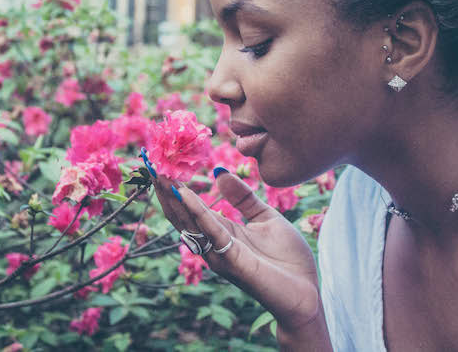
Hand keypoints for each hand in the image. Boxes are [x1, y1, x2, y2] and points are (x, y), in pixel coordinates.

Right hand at [153, 170, 330, 349]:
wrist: (307, 293)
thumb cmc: (288, 260)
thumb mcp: (265, 217)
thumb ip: (242, 197)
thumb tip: (218, 172)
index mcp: (221, 232)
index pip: (189, 207)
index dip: (174, 186)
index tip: (161, 164)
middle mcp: (213, 243)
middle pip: (181, 214)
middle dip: (165, 189)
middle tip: (150, 163)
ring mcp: (219, 253)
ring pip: (188, 222)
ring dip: (172, 197)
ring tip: (159, 173)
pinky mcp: (232, 260)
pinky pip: (211, 231)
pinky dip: (196, 211)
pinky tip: (185, 193)